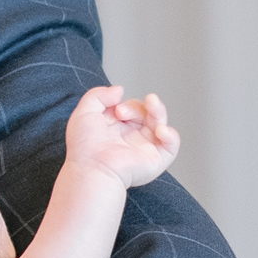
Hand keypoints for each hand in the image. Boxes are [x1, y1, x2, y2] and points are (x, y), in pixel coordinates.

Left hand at [64, 83, 178, 189]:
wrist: (93, 168)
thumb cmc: (85, 146)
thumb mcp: (85, 111)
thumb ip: (99, 95)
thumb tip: (120, 90)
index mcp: (116, 128)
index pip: (130, 108)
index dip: (126, 104)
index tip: (116, 109)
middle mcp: (131, 138)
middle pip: (146, 113)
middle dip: (138, 106)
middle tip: (122, 113)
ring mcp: (144, 148)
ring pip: (160, 123)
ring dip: (158, 110)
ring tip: (152, 103)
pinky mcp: (156, 159)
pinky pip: (172, 145)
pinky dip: (171, 135)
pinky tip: (160, 130)